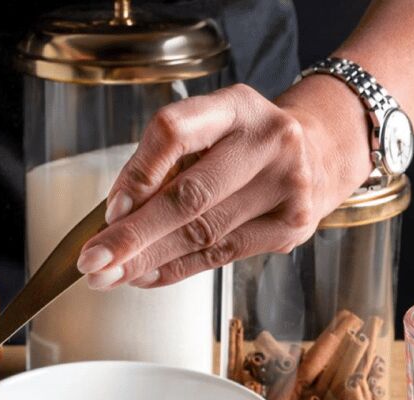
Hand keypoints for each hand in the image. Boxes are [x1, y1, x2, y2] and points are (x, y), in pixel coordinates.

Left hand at [76, 79, 371, 288]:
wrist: (320, 153)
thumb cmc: (243, 145)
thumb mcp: (209, 131)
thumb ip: (165, 165)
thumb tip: (115, 220)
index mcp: (235, 107)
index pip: (175, 131)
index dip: (138, 174)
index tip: (110, 211)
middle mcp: (267, 141)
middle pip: (189, 197)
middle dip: (133, 236)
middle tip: (92, 262)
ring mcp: (286, 186)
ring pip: (202, 234)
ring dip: (148, 261)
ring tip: (109, 276)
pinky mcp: (291, 227)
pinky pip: (220, 256)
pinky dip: (175, 269)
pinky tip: (145, 277)